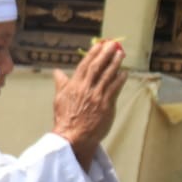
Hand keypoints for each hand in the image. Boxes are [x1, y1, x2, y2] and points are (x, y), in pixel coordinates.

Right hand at [52, 39, 125, 169]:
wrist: (73, 136)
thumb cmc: (65, 119)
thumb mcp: (59, 99)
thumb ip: (61, 84)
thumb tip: (57, 72)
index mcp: (73, 86)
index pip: (84, 65)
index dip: (93, 54)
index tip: (99, 45)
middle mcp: (86, 88)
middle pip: (97, 67)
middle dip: (106, 54)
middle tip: (113, 45)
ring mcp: (97, 96)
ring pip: (108, 76)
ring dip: (115, 64)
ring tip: (121, 54)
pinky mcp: (106, 105)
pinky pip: (114, 89)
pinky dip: (120, 80)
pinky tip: (124, 73)